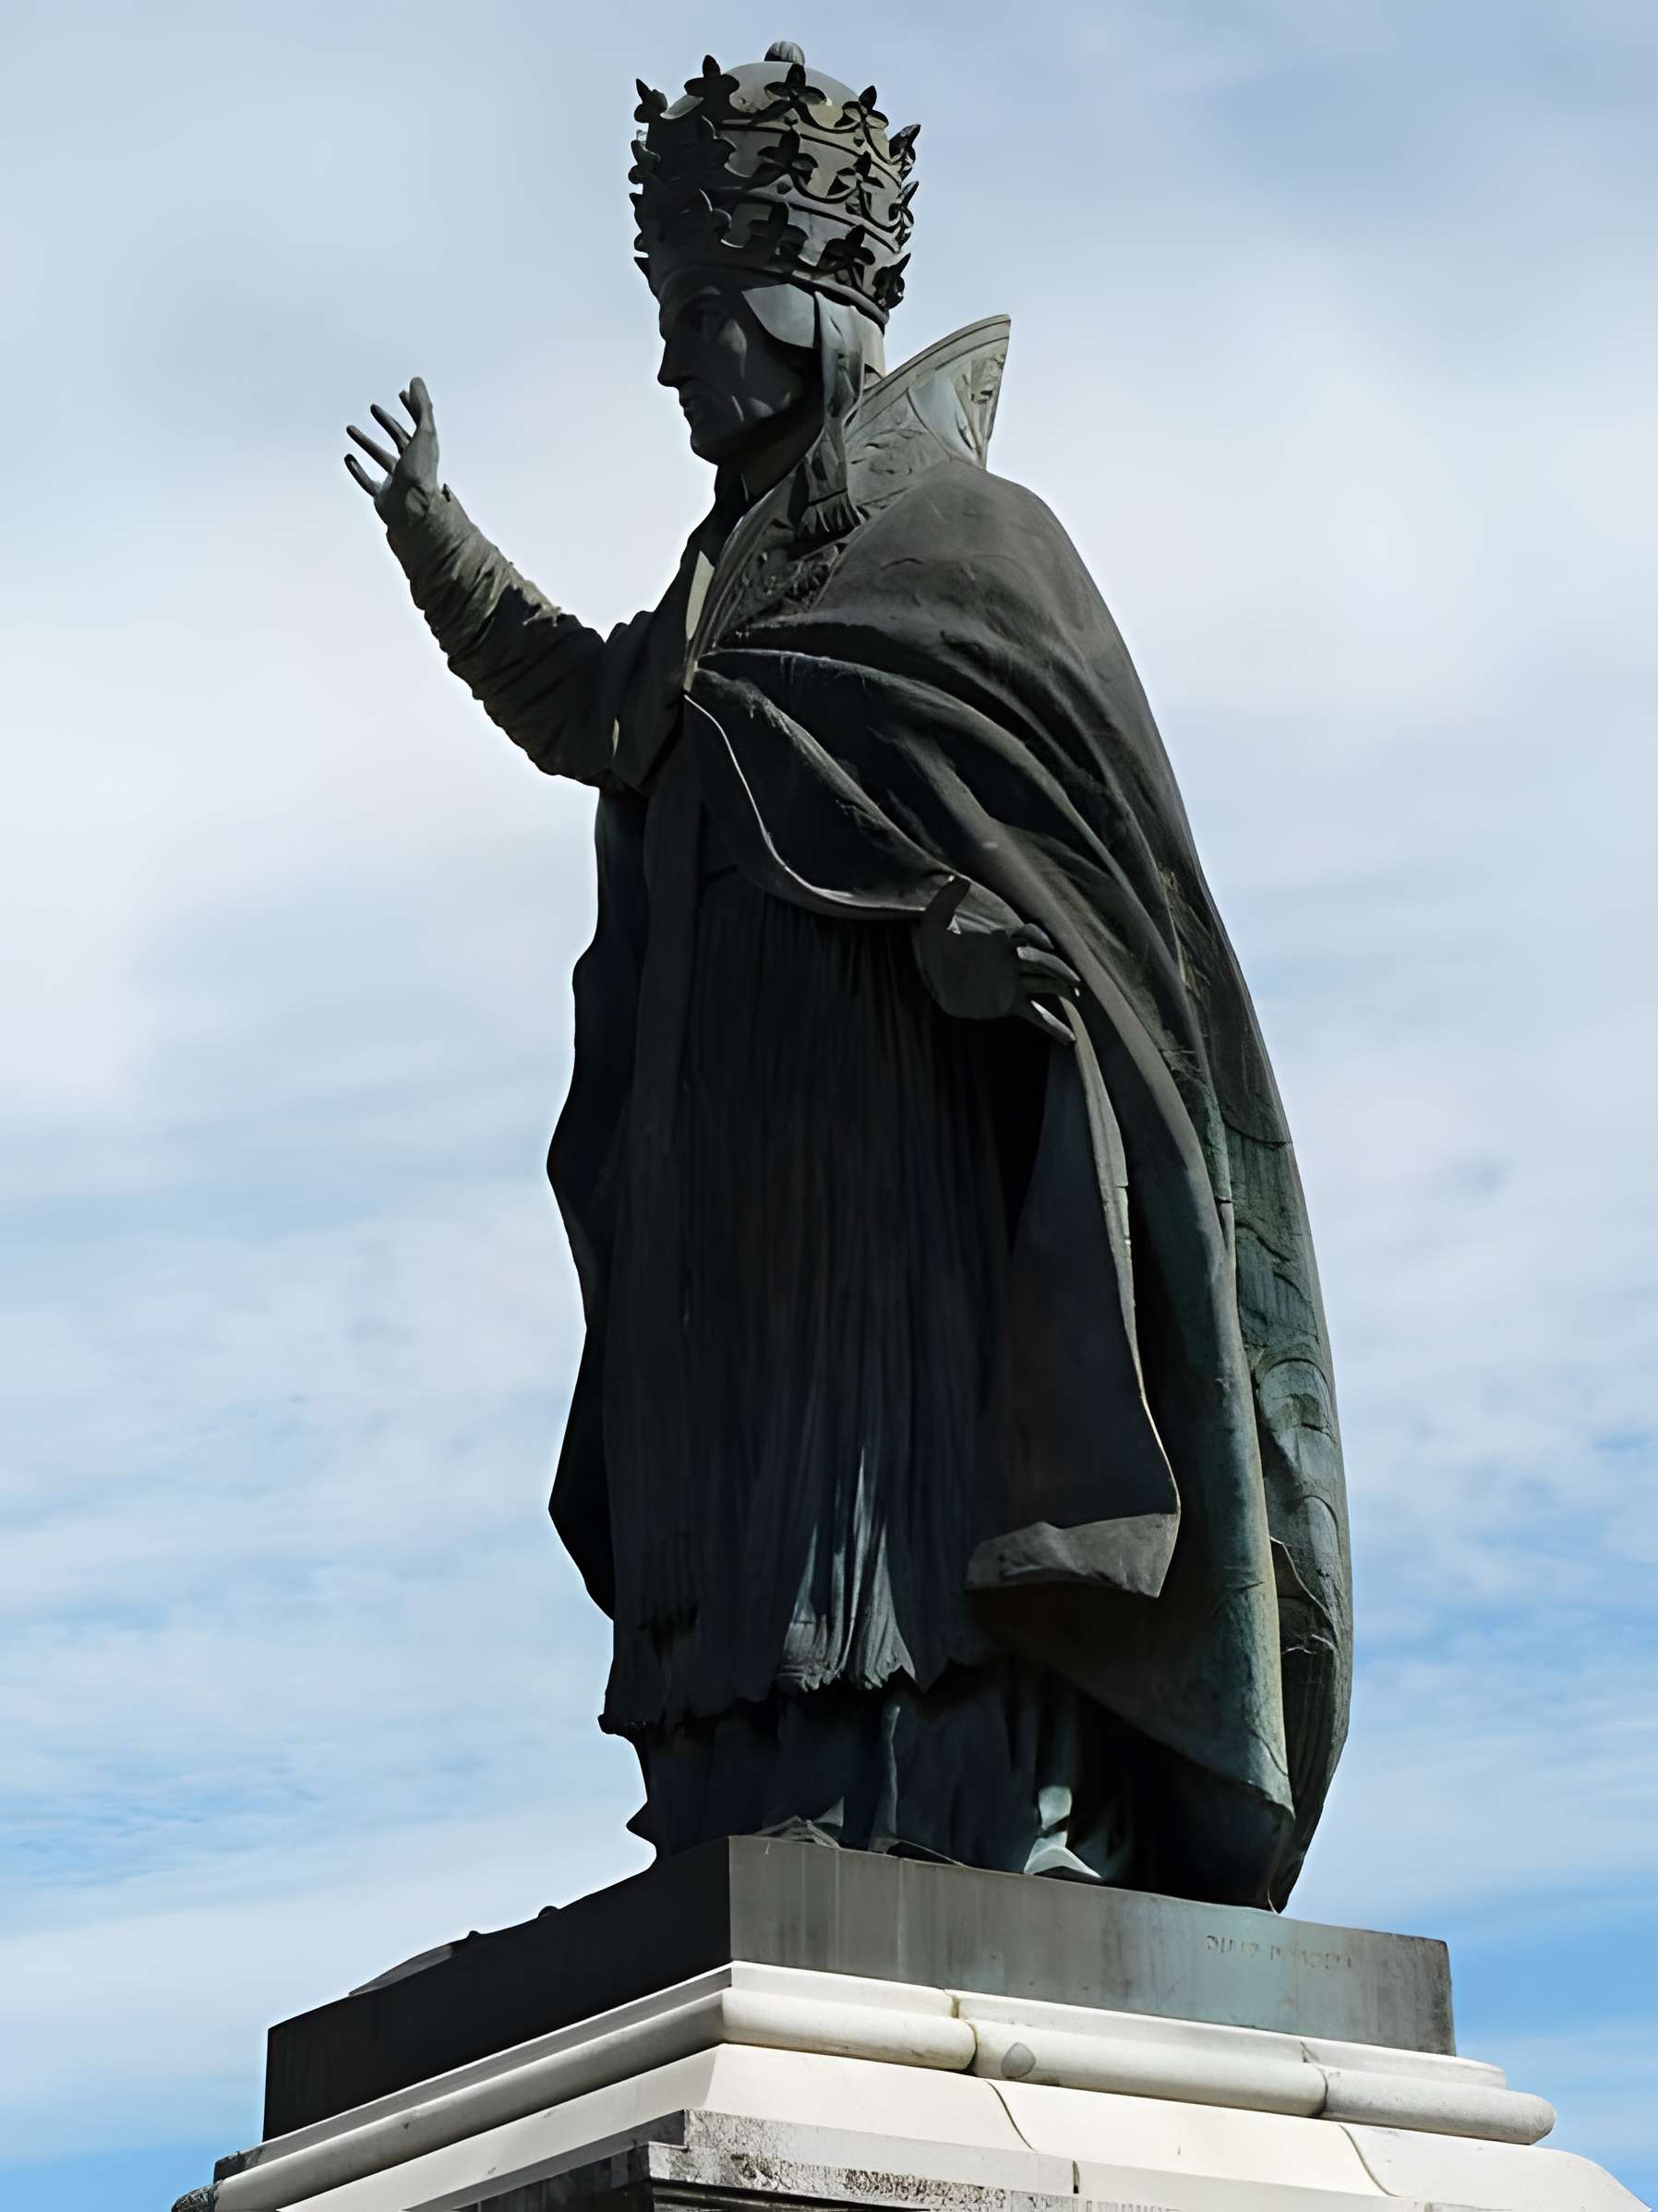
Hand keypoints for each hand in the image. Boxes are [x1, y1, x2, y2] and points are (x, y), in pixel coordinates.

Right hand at [344, 376, 438, 527]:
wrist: (414, 509)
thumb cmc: (421, 472)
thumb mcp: (424, 433)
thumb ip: (422, 407)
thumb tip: (416, 381)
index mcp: (424, 451)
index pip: (418, 424)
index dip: (411, 407)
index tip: (401, 393)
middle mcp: (411, 464)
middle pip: (398, 439)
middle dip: (387, 422)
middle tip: (373, 408)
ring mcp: (397, 480)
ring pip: (380, 457)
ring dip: (366, 442)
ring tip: (350, 428)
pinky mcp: (383, 495)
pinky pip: (367, 481)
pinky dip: (357, 470)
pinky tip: (348, 458)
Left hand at [914, 877, 1079, 1044]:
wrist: (933, 977)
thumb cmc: (935, 948)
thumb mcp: (934, 922)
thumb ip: (946, 901)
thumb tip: (961, 879)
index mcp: (1001, 941)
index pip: (1028, 935)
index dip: (1037, 938)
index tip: (1042, 946)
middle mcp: (1014, 961)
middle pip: (1043, 962)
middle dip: (1057, 969)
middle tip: (1071, 979)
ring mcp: (1015, 984)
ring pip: (1046, 985)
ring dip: (1062, 989)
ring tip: (1076, 997)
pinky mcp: (1012, 1004)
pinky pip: (1038, 1015)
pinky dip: (1054, 1027)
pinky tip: (1070, 1040)